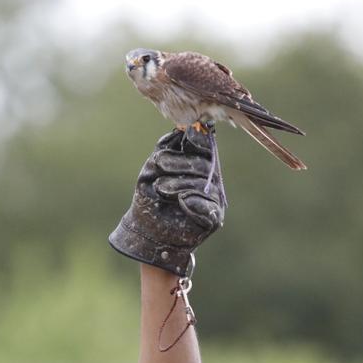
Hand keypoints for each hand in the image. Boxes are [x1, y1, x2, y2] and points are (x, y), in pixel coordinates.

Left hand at [108, 127, 224, 275]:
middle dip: (179, 162)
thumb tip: (182, 130)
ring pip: (202, 183)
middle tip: (158, 165)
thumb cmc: (150, 198)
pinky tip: (181, 202)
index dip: (195, 140)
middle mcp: (210, 180)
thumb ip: (167, 148)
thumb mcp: (153, 168)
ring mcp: (214, 199)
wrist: (148, 232)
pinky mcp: (214, 217)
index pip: (205, 146)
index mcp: (198, 165)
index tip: (184, 137)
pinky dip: (193, 202)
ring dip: (178, 184)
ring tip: (160, 189)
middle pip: (202, 163)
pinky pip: (209, 206)